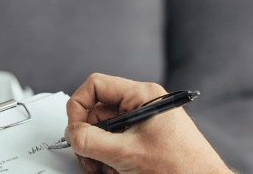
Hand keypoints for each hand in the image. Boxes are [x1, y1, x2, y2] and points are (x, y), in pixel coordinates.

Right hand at [66, 73, 231, 173]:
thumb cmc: (181, 167)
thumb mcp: (125, 153)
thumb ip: (90, 140)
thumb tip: (71, 134)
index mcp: (142, 95)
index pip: (95, 85)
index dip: (78, 106)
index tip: (74, 130)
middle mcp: (142, 105)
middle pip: (97, 112)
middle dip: (88, 138)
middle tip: (88, 158)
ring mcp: (143, 124)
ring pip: (104, 132)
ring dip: (97, 152)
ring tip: (104, 170)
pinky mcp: (144, 141)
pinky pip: (115, 144)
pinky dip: (109, 159)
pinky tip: (116, 172)